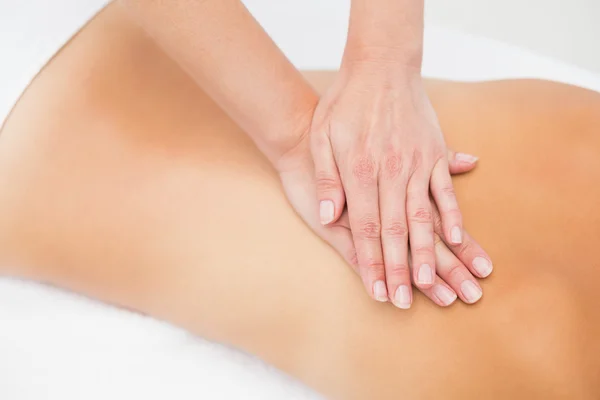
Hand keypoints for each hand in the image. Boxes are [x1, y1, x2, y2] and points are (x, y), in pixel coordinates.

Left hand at [308, 65, 491, 306]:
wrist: (379, 66)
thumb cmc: (344, 103)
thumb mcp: (322, 136)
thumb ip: (325, 177)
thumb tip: (326, 213)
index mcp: (360, 172)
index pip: (364, 228)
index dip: (372, 262)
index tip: (379, 292)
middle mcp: (391, 172)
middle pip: (395, 231)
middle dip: (400, 270)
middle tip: (406, 301)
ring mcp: (416, 163)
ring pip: (423, 217)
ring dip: (429, 253)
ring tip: (437, 284)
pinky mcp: (433, 153)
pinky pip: (445, 189)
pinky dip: (453, 215)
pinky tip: (457, 239)